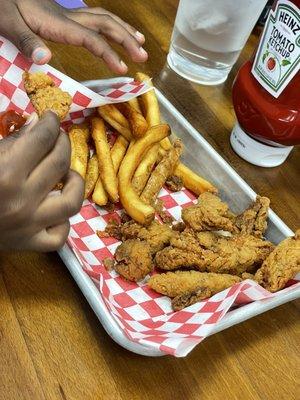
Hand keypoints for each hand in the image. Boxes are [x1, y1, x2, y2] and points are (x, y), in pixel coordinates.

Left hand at [0, 0, 146, 72]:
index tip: (123, 69)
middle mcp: (68, 17)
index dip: (109, 53)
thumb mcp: (9, 24)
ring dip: (123, 30)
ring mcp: (68, 15)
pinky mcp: (64, 17)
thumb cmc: (4, 7)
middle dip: (126, 39)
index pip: (91, 38)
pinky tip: (114, 33)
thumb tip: (46, 59)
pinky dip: (110, 26)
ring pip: (103, 18)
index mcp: (59, 23)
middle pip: (105, 23)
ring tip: (140, 42)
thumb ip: (27, 41)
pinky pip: (95, 20)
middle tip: (143, 57)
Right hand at [0, 112, 83, 250]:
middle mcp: (21, 200)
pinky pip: (59, 235)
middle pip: (60, 162)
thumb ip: (11, 141)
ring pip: (72, 201)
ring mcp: (29, 225)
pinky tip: (55, 210)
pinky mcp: (30, 245)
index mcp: (5, 173)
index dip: (51, 123)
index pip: (42, 139)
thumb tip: (37, 123)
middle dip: (63, 143)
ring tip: (66, 174)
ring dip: (74, 182)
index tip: (52, 118)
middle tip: (58, 138)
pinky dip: (63, 222)